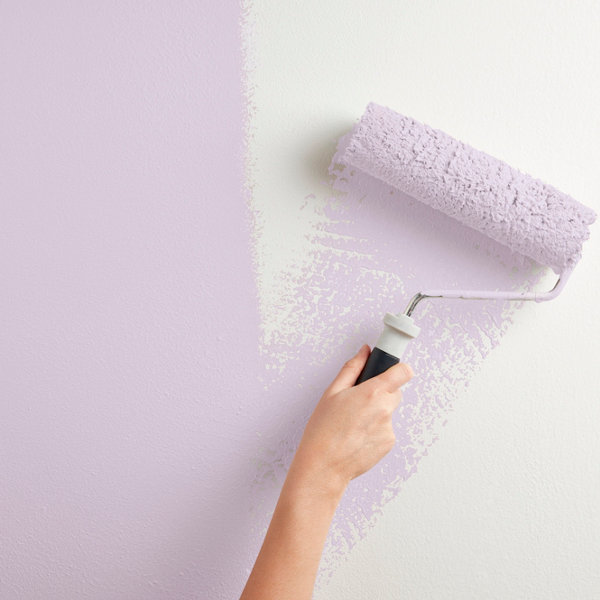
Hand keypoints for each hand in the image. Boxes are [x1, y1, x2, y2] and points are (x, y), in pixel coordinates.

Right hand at [290, 345, 413, 497]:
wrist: (324, 466)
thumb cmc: (323, 430)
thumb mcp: (332, 392)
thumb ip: (352, 368)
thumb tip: (364, 352)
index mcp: (372, 393)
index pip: (403, 372)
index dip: (397, 368)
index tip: (389, 369)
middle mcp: (385, 410)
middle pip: (395, 392)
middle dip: (381, 392)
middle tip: (358, 400)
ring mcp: (389, 428)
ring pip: (388, 411)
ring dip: (376, 412)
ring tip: (353, 422)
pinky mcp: (388, 443)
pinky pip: (385, 429)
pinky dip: (375, 429)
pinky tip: (356, 435)